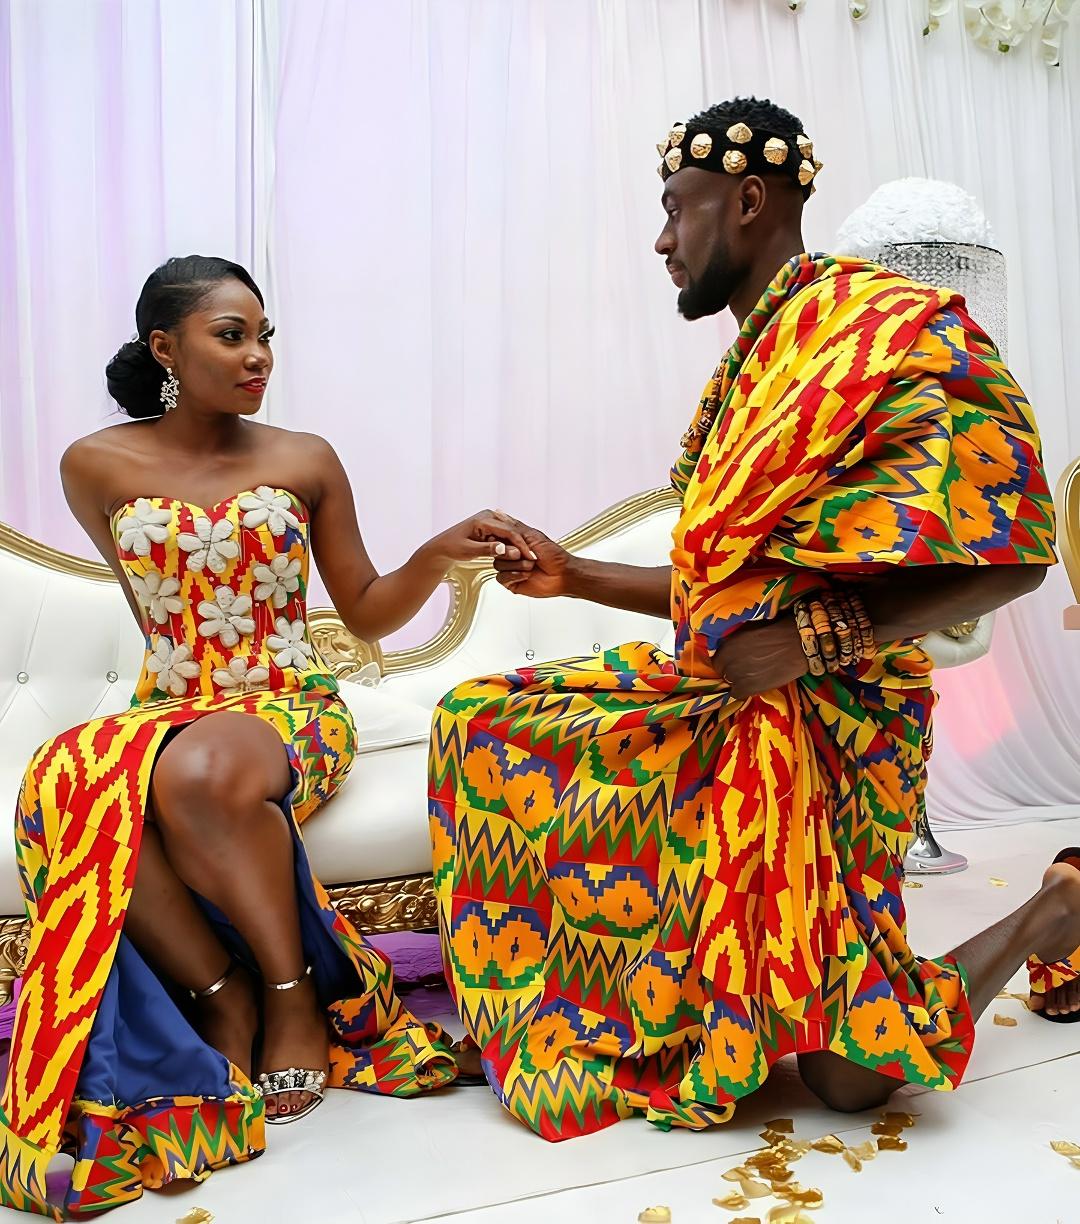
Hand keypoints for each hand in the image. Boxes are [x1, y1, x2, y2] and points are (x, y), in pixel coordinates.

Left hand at [420, 510, 536, 570]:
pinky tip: (519, 558)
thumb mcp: (469, 551)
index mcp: (484, 518)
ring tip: (529, 560)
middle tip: (534, 560)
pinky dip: (512, 547)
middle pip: (513, 531)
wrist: (442, 547)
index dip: (521, 545)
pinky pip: (506, 537)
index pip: (509, 531)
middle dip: (523, 546)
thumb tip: (505, 550)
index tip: (530, 557)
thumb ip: (487, 550)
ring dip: (519, 547)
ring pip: (511, 535)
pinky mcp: (492, 528)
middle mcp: (490, 516)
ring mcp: (491, 521)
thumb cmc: (452, 547)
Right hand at [490, 515, 573, 598]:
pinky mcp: (511, 581)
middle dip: (512, 553)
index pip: (498, 538)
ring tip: (531, 565)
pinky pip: (501, 578)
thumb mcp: (533, 536)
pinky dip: (515, 575)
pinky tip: (527, 575)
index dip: (502, 540)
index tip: (512, 543)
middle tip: (526, 555)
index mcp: (516, 543)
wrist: (562, 575)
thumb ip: (513, 526)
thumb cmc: (554, 556)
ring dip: (518, 565)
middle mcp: (512, 555)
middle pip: (496, 552)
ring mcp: (511, 568)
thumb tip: (499, 513)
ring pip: (498, 565)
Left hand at [712, 614, 806, 698]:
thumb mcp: (749, 629)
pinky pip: (737, 694)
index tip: (733, 662)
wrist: (798, 644)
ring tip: (752, 677)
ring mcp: (738, 675)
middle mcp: (729, 660)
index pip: (716, 660)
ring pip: (730, 683)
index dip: (725, 662)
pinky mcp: (750, 687)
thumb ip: (735, 640)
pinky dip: (743, 691)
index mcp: (728, 644)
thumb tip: (728, 646)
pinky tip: (753, 685)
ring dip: (738, 681)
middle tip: (746, 668)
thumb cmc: (777, 631)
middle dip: (732, 671)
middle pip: (723, 672)